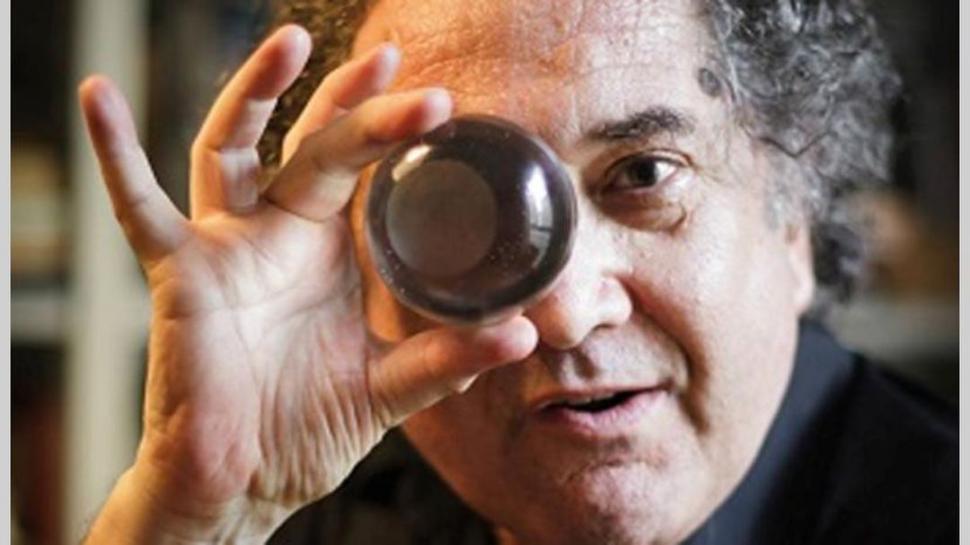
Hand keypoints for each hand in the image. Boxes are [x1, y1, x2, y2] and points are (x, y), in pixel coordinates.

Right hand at [78, 25, 536, 542]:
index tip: (438, 100)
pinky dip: (116, 155)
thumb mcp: (389, 387)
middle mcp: (278, 234)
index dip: (392, 132)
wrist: (243, 481)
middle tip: (392, 61)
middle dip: (351, 104)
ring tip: (287, 42)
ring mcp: (226, 245)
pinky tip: (98, 96)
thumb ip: (449, 359)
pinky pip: (140, 207)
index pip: (363, 171)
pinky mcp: (178, 272)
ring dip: (254, 94)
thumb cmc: (306, 429)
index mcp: (329, 251)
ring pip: (231, 150)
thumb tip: (525, 334)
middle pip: (313, 147)